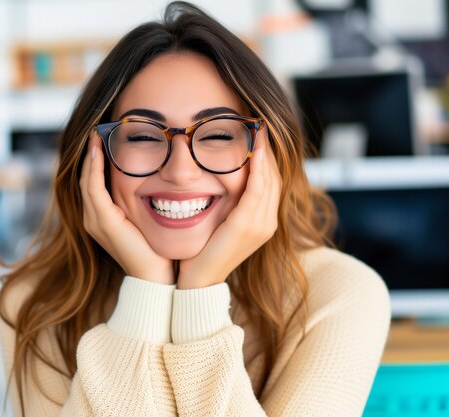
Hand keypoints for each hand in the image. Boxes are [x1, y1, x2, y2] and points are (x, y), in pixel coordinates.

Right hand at [80, 129, 174, 284]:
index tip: (103, 140)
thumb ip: (142, 204)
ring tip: (96, 136)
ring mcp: (95, 221)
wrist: (156, 276)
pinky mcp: (102, 222)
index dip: (96, 162)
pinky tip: (99, 150)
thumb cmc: (157, 250)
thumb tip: (156, 182)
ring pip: (86, 181)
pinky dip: (94, 168)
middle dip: (91, 155)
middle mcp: (92, 220)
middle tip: (97, 132)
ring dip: (91, 156)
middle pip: (85, 180)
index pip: (94, 184)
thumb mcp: (146, 221)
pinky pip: (93, 188)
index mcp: (102, 220)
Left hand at [177, 127, 281, 288]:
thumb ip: (228, 203)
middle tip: (261, 123)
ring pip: (269, 180)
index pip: (270, 181)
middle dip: (268, 149)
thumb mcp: (220, 222)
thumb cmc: (202, 250)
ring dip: (265, 153)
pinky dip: (257, 169)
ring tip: (260, 128)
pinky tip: (255, 150)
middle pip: (274, 177)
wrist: (197, 280)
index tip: (259, 132)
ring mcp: (260, 225)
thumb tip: (221, 178)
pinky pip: (257, 190)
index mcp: (262, 221)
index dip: (266, 156)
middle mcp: (267, 222)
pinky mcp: (246, 226)